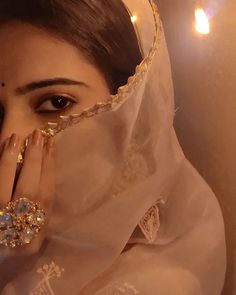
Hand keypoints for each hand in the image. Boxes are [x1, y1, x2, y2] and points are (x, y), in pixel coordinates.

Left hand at [0, 130, 54, 287]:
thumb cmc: (17, 256)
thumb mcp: (35, 241)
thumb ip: (41, 216)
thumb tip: (44, 179)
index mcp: (36, 236)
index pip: (46, 197)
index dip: (50, 169)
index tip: (52, 146)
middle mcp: (18, 230)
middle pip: (29, 190)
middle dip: (34, 160)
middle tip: (38, 136)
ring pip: (5, 188)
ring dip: (11, 161)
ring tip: (16, 137)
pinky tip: (0, 154)